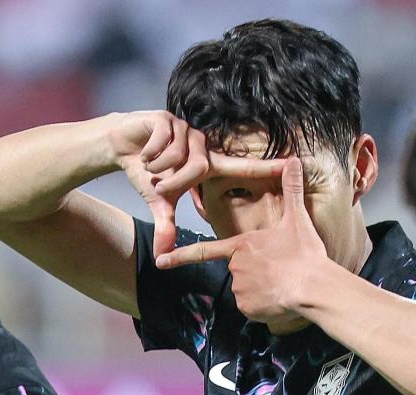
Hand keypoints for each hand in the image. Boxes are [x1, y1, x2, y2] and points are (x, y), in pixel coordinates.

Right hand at [108, 110, 284, 256]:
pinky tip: (144, 152)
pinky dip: (149, 154)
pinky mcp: (167, 119)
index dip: (267, 166)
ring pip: (179, 157)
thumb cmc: (147, 172)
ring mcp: (186, 130)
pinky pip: (162, 144)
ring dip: (159, 168)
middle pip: (199, 168)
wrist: (121, 146)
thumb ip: (166, 224)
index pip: (243, 166)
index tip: (294, 163)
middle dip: (174, 182)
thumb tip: (164, 254)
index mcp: (208, 163)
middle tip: (158, 185)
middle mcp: (202, 145)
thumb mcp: (159, 201)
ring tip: (150, 165)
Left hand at [155, 157, 328, 322]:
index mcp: (241, 245)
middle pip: (240, 269)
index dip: (180, 256)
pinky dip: (264, 304)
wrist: (313, 286)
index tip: (160, 261)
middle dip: (256, 271)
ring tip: (282, 283)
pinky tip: (280, 297)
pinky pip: (252, 306)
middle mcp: (235, 267)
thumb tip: (295, 160)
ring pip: (246, 289)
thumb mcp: (297, 218)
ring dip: (261, 288)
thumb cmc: (303, 252)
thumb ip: (292, 189)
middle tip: (280, 268)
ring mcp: (240, 289)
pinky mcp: (248, 308)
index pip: (205, 250)